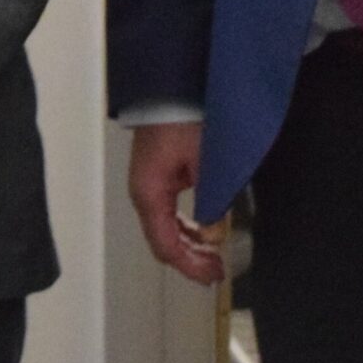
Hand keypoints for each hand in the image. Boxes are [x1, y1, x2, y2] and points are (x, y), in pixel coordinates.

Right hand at [128, 122, 224, 284]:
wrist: (171, 87)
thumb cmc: (181, 117)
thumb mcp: (204, 161)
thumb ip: (211, 200)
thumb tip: (214, 232)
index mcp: (149, 194)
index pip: (166, 245)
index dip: (190, 265)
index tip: (212, 275)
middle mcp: (145, 193)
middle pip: (164, 241)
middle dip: (191, 258)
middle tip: (216, 270)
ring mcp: (150, 185)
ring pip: (167, 228)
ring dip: (189, 243)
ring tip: (213, 254)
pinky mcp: (159, 175)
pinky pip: (170, 211)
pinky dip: (186, 225)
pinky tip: (204, 229)